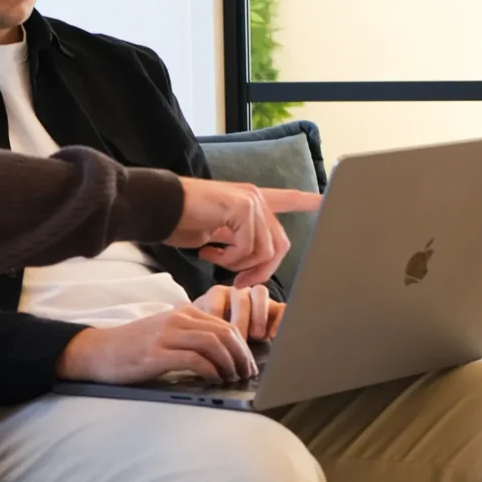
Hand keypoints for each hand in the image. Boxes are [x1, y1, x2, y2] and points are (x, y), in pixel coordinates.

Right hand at [55, 306, 256, 384]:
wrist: (98, 350)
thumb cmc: (132, 346)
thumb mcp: (165, 332)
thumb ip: (190, 336)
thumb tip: (223, 354)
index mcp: (182, 313)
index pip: (225, 325)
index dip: (243, 347)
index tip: (248, 364)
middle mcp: (176, 319)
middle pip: (224, 333)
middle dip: (242, 356)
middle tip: (246, 374)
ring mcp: (166, 335)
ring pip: (213, 344)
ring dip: (229, 364)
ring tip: (232, 378)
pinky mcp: (157, 354)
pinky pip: (194, 359)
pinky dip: (210, 371)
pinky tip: (214, 379)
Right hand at [167, 178, 320, 287]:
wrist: (158, 207)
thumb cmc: (178, 221)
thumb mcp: (215, 234)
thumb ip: (236, 242)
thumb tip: (251, 266)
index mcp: (248, 201)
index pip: (284, 199)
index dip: (305, 201)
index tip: (323, 201)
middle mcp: (254, 198)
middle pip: (279, 245)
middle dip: (261, 271)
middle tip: (238, 283)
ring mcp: (250, 201)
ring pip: (264, 251)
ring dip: (238, 265)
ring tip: (213, 258)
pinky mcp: (242, 208)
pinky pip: (247, 248)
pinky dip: (227, 259)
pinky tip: (207, 251)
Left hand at [193, 284, 284, 342]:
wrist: (231, 342)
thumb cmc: (214, 338)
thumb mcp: (205, 333)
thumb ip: (201, 332)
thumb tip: (197, 343)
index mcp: (217, 294)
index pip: (215, 298)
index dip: (215, 317)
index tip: (214, 337)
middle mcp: (238, 292)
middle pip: (240, 297)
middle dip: (239, 320)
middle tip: (238, 340)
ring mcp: (258, 297)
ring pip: (261, 292)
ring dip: (259, 314)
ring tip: (256, 336)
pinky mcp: (276, 308)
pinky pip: (281, 307)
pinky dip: (279, 319)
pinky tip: (272, 336)